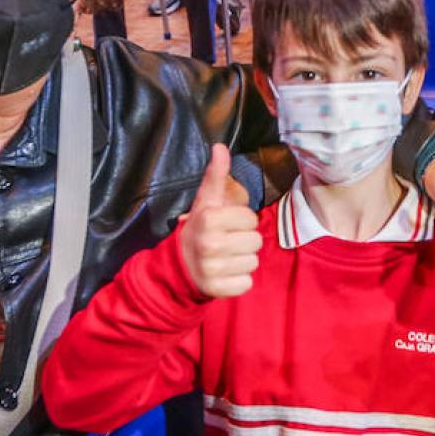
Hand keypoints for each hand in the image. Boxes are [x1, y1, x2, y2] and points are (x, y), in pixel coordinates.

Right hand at [178, 143, 260, 298]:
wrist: (178, 266)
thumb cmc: (199, 229)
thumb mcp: (205, 202)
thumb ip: (215, 176)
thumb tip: (220, 146)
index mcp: (209, 219)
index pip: (251, 219)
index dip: (241, 222)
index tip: (226, 225)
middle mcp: (210, 244)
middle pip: (256, 241)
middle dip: (244, 241)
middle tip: (226, 242)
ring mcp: (213, 269)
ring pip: (253, 262)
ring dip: (242, 261)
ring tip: (225, 257)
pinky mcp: (218, 289)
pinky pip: (247, 283)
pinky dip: (238, 281)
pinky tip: (225, 274)